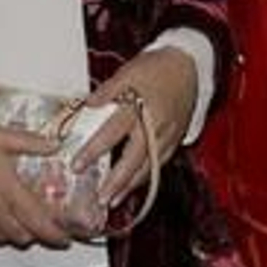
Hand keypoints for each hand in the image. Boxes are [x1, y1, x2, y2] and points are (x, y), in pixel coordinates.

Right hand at [0, 121, 72, 247]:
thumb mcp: (1, 135)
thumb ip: (32, 143)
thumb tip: (55, 145)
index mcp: (8, 190)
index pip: (38, 221)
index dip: (54, 234)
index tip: (65, 238)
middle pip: (21, 236)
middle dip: (37, 236)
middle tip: (45, 229)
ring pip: (1, 238)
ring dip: (15, 235)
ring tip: (21, 225)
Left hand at [74, 47, 198, 209]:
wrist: (188, 65)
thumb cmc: (155, 68)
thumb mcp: (128, 72)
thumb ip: (107, 91)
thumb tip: (87, 106)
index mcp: (141, 105)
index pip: (114, 131)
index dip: (95, 150)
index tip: (77, 165)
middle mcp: (156, 123)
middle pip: (135, 157)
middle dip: (117, 180)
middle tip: (100, 198)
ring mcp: (169, 133)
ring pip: (150, 165)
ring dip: (130, 185)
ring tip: (112, 200)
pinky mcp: (176, 139)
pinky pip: (159, 163)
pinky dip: (145, 177)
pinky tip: (131, 187)